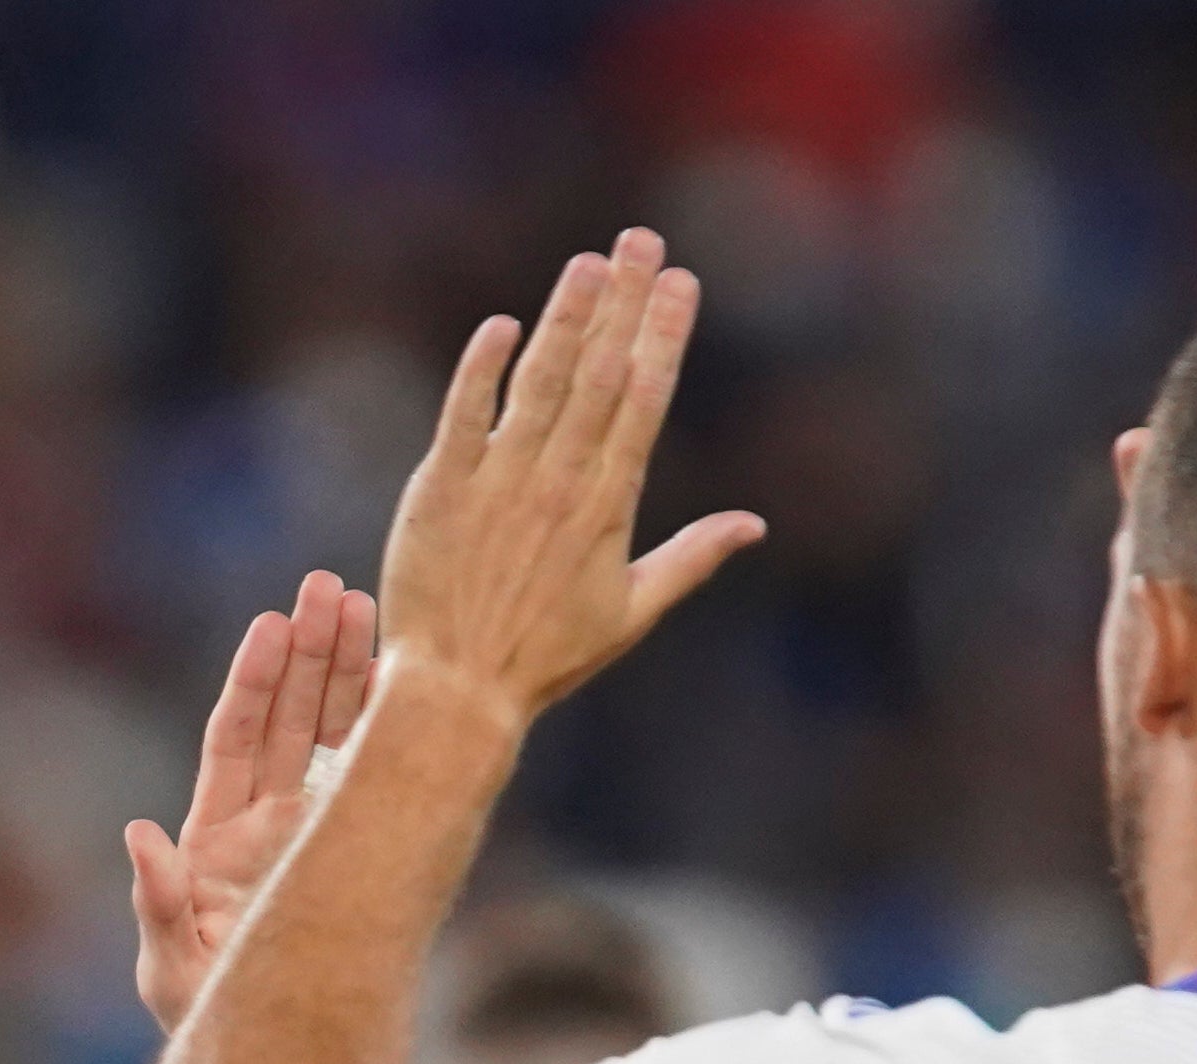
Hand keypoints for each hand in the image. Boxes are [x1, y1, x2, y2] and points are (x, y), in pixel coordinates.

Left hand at [126, 570, 376, 1032]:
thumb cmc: (211, 1026)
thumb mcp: (176, 972)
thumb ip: (159, 906)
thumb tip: (139, 833)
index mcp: (218, 839)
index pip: (238, 742)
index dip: (257, 682)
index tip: (275, 626)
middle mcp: (268, 825)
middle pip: (291, 721)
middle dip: (310, 654)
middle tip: (332, 590)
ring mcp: (314, 837)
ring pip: (335, 739)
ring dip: (349, 674)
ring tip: (369, 608)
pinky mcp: (354, 854)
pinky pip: (370, 782)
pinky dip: (387, 732)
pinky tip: (408, 683)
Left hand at [375, 227, 763, 728]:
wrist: (458, 690)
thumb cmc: (545, 658)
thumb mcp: (631, 613)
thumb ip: (692, 559)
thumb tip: (755, 525)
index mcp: (607, 506)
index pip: (644, 402)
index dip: (663, 335)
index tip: (679, 281)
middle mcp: (559, 484)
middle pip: (601, 375)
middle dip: (625, 301)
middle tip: (641, 239)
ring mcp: (499, 482)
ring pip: (541, 383)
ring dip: (567, 319)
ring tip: (590, 263)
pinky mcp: (441, 489)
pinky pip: (464, 416)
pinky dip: (482, 371)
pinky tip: (502, 326)